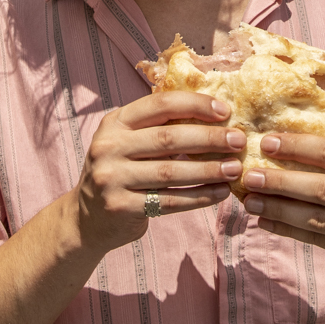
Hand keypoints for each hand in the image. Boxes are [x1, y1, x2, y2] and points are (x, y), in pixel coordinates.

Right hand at [74, 92, 244, 253]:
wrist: (86, 218)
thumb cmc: (120, 171)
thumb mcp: (128, 141)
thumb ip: (158, 128)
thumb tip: (215, 116)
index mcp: (115, 122)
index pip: (160, 105)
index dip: (195, 105)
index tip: (225, 111)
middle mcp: (109, 146)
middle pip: (169, 139)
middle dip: (209, 138)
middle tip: (238, 141)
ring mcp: (112, 178)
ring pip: (171, 172)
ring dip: (209, 169)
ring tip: (234, 169)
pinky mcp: (121, 206)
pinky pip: (169, 201)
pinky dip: (199, 197)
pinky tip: (219, 192)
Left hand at [241, 133, 324, 273]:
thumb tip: (293, 144)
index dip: (297, 147)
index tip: (267, 142)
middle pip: (320, 189)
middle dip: (280, 181)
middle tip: (250, 175)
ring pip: (315, 219)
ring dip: (278, 209)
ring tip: (250, 201)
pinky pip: (319, 241)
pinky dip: (289, 231)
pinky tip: (268, 222)